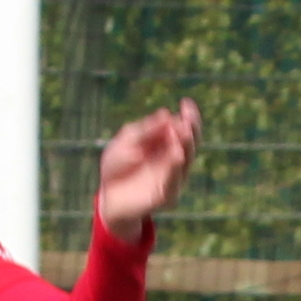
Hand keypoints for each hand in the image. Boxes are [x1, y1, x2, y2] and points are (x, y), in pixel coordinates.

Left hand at [93, 100, 203, 237]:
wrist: (108, 197)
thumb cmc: (117, 166)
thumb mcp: (125, 142)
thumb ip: (144, 131)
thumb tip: (166, 114)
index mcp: (167, 144)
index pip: (183, 127)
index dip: (188, 116)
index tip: (186, 103)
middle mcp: (175, 160)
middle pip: (190, 142)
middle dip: (191, 128)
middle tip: (188, 117)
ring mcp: (173, 178)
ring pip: (185, 161)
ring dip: (186, 145)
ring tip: (184, 131)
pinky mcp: (166, 196)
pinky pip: (174, 182)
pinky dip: (175, 169)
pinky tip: (177, 155)